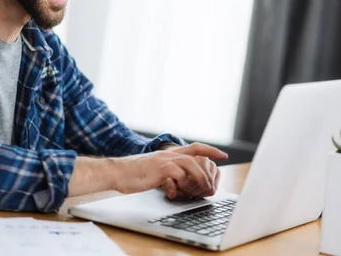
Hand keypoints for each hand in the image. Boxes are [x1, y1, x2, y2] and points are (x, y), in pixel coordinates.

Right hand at [111, 143, 227, 195]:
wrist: (117, 172)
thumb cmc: (134, 174)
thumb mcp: (155, 171)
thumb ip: (168, 173)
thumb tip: (179, 183)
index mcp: (169, 154)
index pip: (196, 147)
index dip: (211, 150)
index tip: (223, 156)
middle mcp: (169, 154)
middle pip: (197, 156)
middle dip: (208, 171)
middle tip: (212, 186)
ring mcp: (164, 160)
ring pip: (190, 164)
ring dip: (199, 178)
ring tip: (200, 190)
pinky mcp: (158, 169)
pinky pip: (177, 174)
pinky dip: (181, 184)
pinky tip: (176, 193)